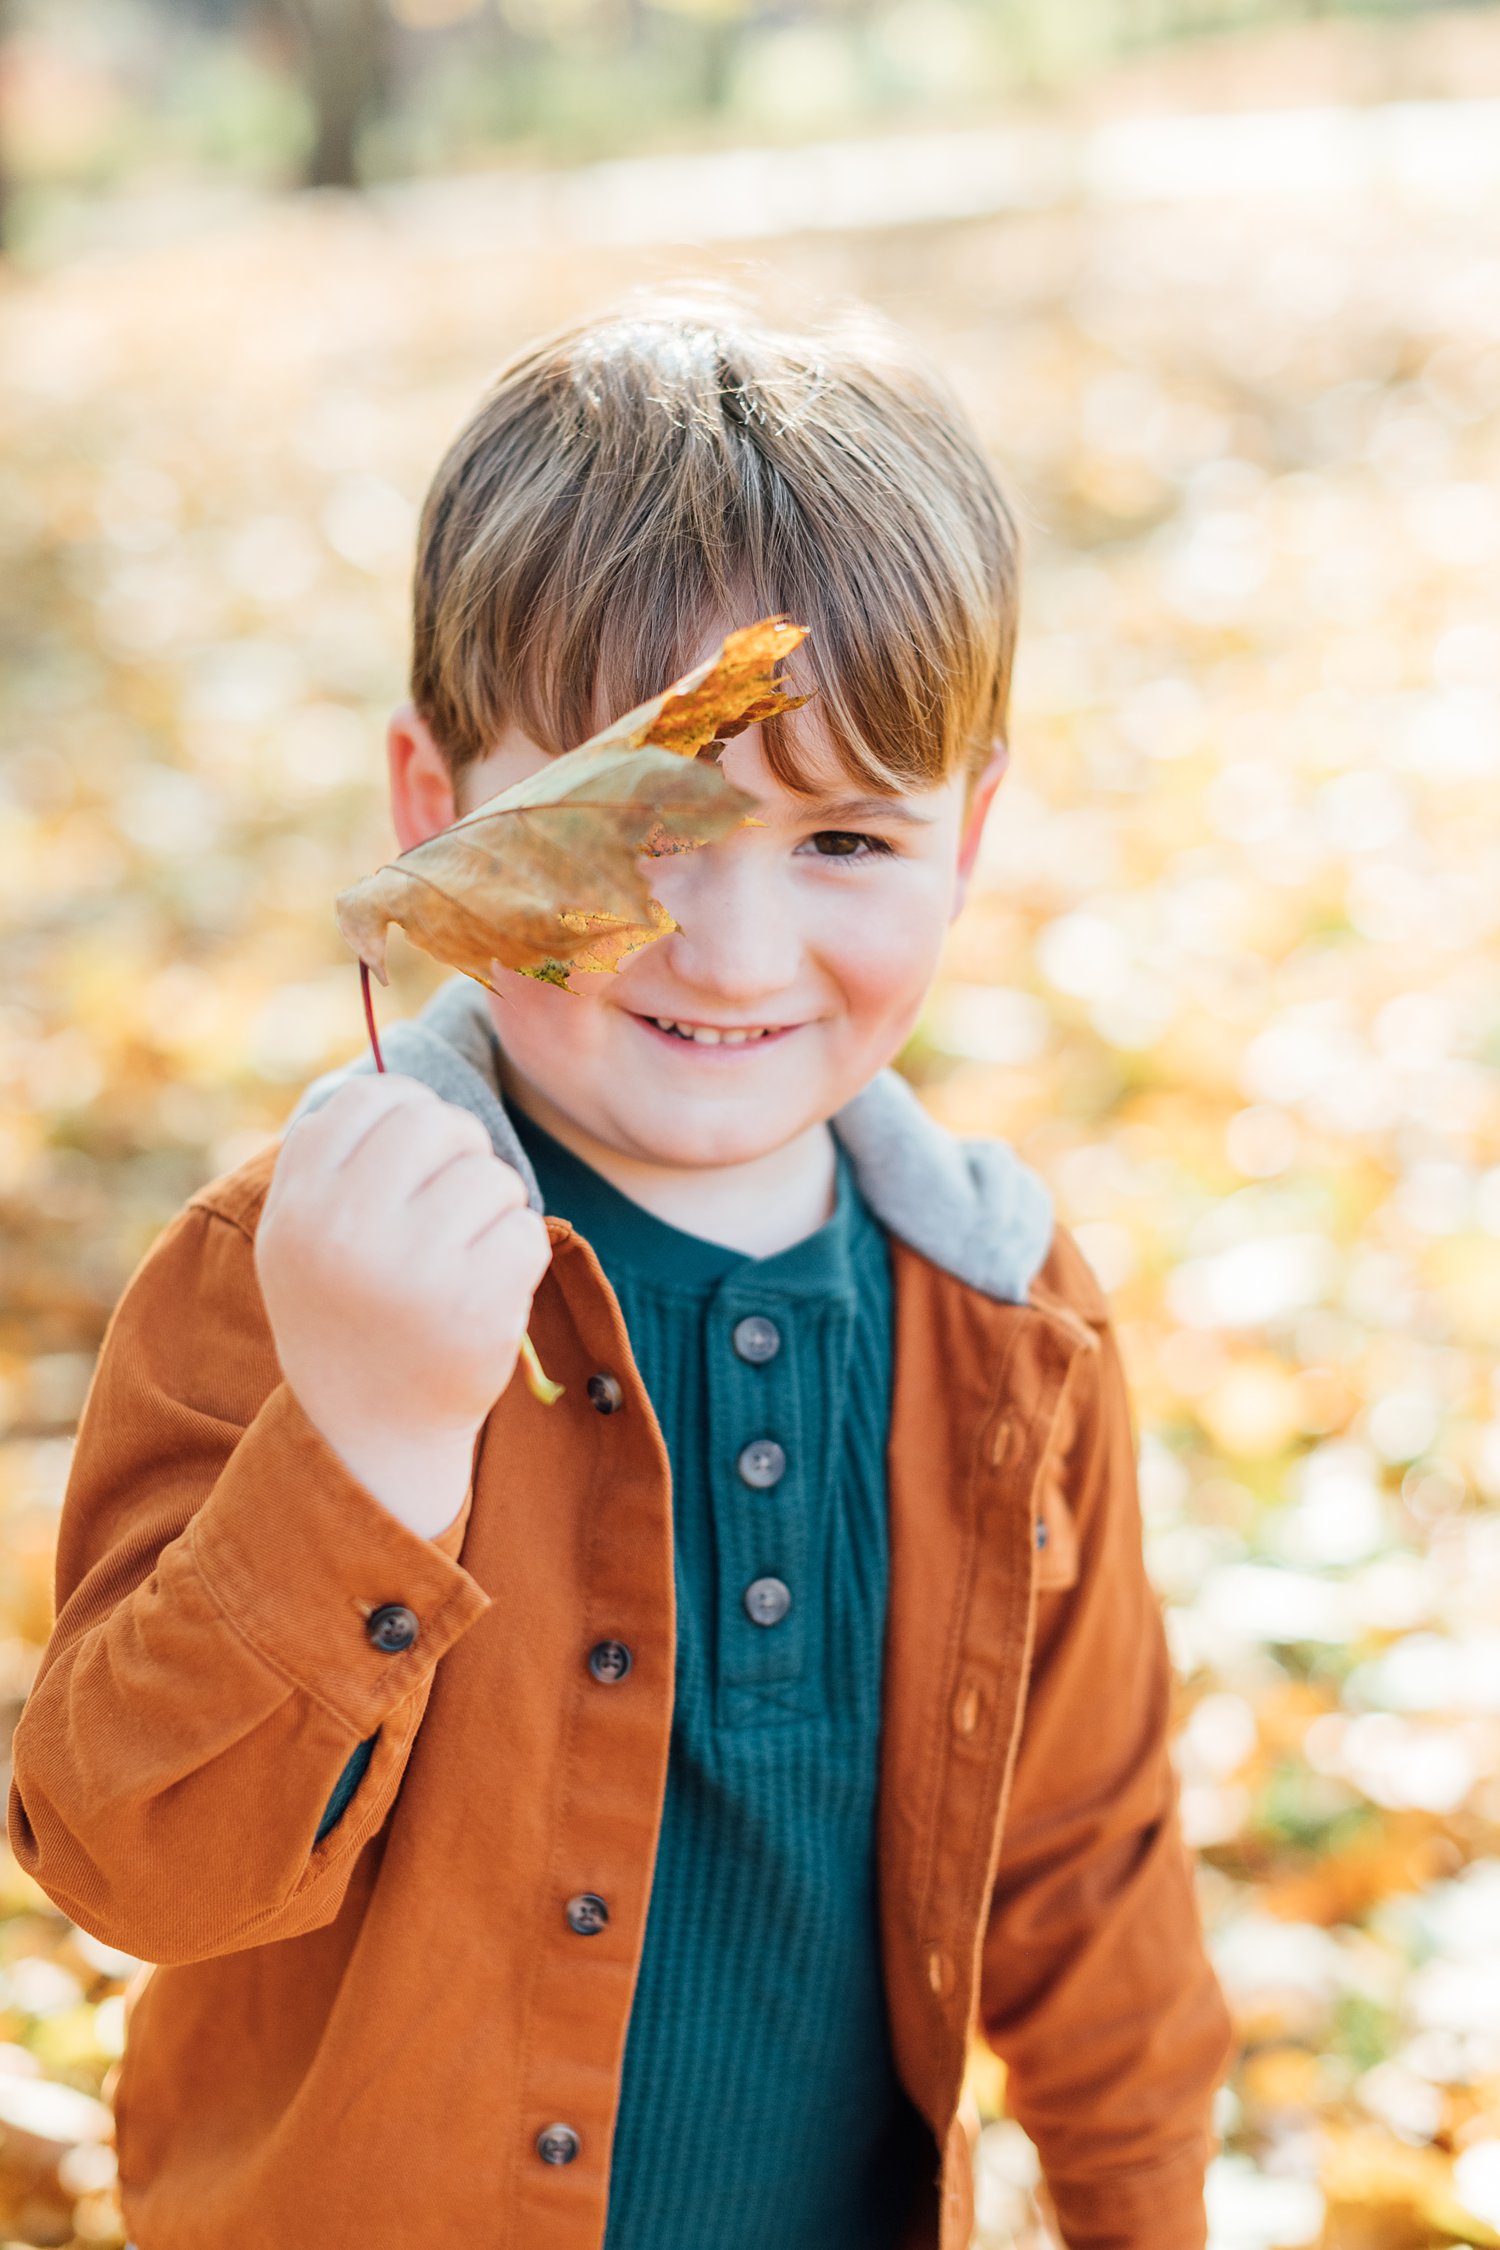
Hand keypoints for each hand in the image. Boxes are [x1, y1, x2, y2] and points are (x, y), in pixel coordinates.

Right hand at [256, 1075, 551, 1536]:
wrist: (368, 1435)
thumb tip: (403, 1070)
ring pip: (493, 1176)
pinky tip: (484, 1296)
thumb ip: (340, 1155)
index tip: (408, 1174)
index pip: (378, 1098)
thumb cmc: (347, 1311)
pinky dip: (518, 1258)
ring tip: (459, 1262)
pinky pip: (526, 1230)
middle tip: (446, 1216)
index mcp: (299, 1202)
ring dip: (493, 1211)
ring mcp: (411, 1268)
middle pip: (444, 1126)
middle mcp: (345, 1228)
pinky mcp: (474, 1306)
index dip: (411, 1125)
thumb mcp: (308, 1230)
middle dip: (461, 1159)